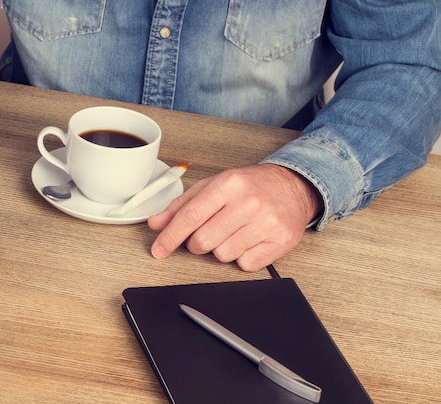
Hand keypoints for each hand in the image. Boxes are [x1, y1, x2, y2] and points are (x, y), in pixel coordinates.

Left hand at [148, 164, 322, 270]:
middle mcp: (248, 202)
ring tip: (233, 232)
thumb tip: (156, 223)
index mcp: (228, 184)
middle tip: (207, 233)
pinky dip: (242, 257)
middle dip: (197, 243)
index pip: (190, 217)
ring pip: (223, 255)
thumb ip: (182, 205)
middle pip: (203, 241)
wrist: (293, 186)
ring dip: (221, 249)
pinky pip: (246, 264)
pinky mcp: (281, 241)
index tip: (158, 250)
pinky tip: (249, 239)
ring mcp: (267, 222)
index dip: (170, 237)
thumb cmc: (250, 186)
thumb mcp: (214, 186)